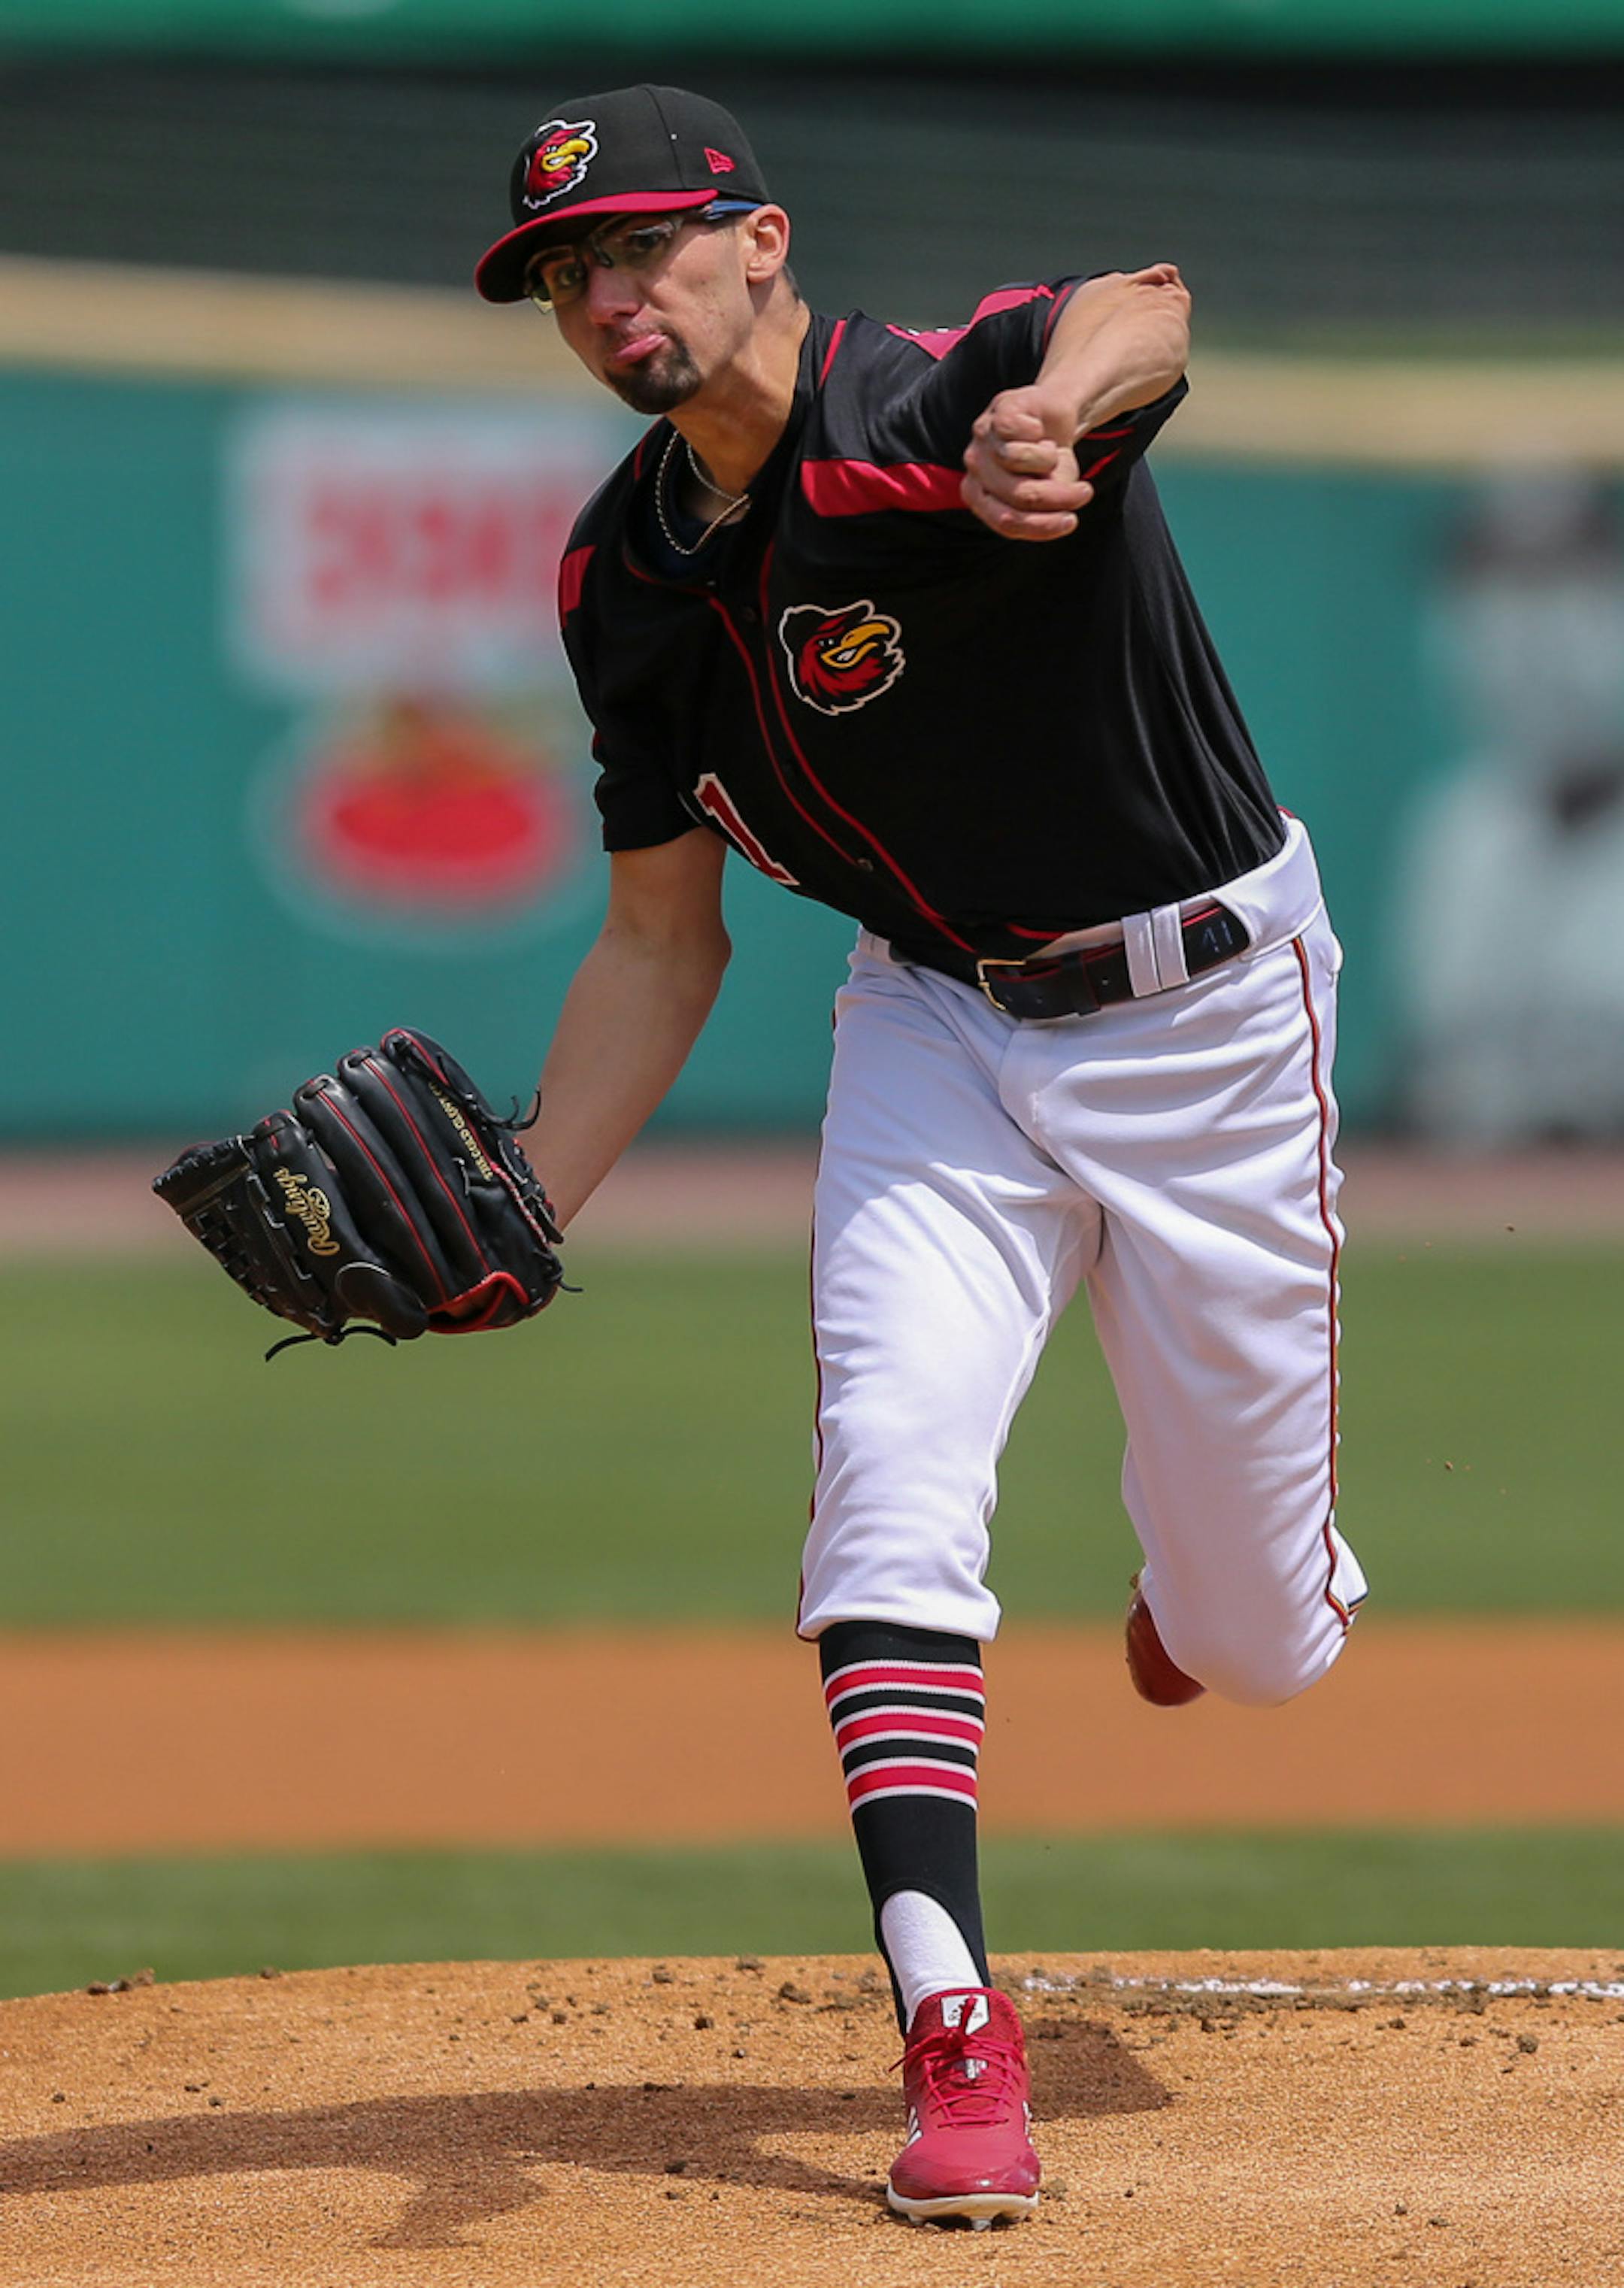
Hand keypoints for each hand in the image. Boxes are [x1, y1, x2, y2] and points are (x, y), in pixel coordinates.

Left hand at [961, 388, 1094, 542]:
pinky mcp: (997, 412)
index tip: (1072, 521)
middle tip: (1084, 493)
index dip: (1043, 526)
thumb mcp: (1052, 492)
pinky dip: (1037, 432)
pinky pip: (1017, 430)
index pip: (1007, 523)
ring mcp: (983, 438)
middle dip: (1058, 496)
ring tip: (1052, 453)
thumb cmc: (1049, 461)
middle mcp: (975, 469)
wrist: (1056, 416)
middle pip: (1018, 495)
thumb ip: (1046, 508)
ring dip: (1048, 460)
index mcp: (980, 497)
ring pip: (1016, 459)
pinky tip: (1038, 429)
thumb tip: (1055, 516)